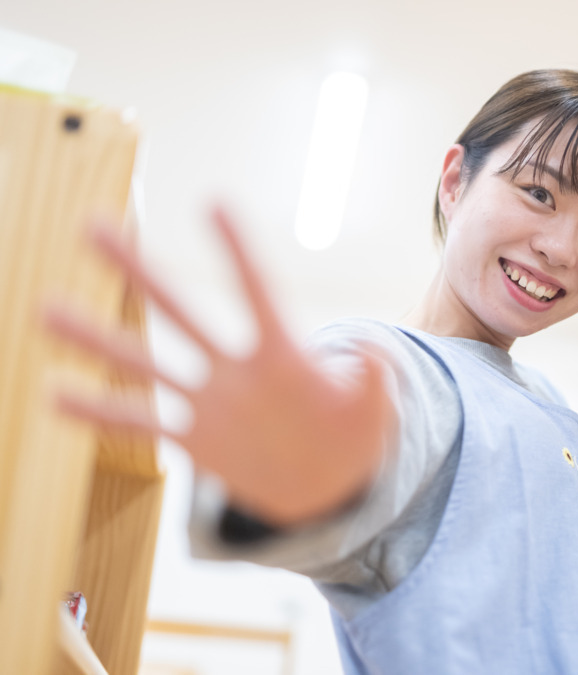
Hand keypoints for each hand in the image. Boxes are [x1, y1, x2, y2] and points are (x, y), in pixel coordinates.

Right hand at [45, 207, 391, 525]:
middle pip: (182, 312)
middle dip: (139, 271)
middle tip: (93, 225)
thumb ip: (378, 387)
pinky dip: (100, 413)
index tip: (213, 201)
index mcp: (285, 356)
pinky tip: (54, 395)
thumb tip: (377, 353)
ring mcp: (212, 403)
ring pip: (148, 364)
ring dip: (98, 339)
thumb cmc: (355, 442)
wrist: (326, 487)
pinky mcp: (195, 439)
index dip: (237, 249)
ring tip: (47, 308)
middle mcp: (238, 370)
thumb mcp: (376, 417)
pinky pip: (141, 425)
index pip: (256, 291)